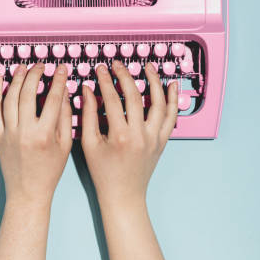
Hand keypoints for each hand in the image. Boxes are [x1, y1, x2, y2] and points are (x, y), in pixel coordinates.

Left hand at [0, 63, 71, 205]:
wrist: (27, 192)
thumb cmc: (49, 171)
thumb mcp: (65, 145)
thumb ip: (65, 117)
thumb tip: (64, 93)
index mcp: (45, 134)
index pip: (52, 99)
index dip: (57, 80)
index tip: (60, 69)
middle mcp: (25, 132)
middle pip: (28, 94)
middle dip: (35, 74)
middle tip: (40, 65)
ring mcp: (9, 133)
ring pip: (10, 98)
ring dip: (16, 79)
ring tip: (23, 68)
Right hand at [81, 61, 177, 208]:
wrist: (123, 195)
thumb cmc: (103, 172)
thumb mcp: (89, 144)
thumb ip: (88, 115)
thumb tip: (87, 89)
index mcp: (120, 136)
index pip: (112, 99)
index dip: (105, 80)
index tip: (100, 68)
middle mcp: (140, 135)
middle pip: (135, 96)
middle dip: (125, 76)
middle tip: (118, 64)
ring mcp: (154, 138)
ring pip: (158, 103)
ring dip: (154, 81)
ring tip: (147, 66)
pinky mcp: (162, 141)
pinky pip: (171, 117)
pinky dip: (172, 100)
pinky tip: (171, 85)